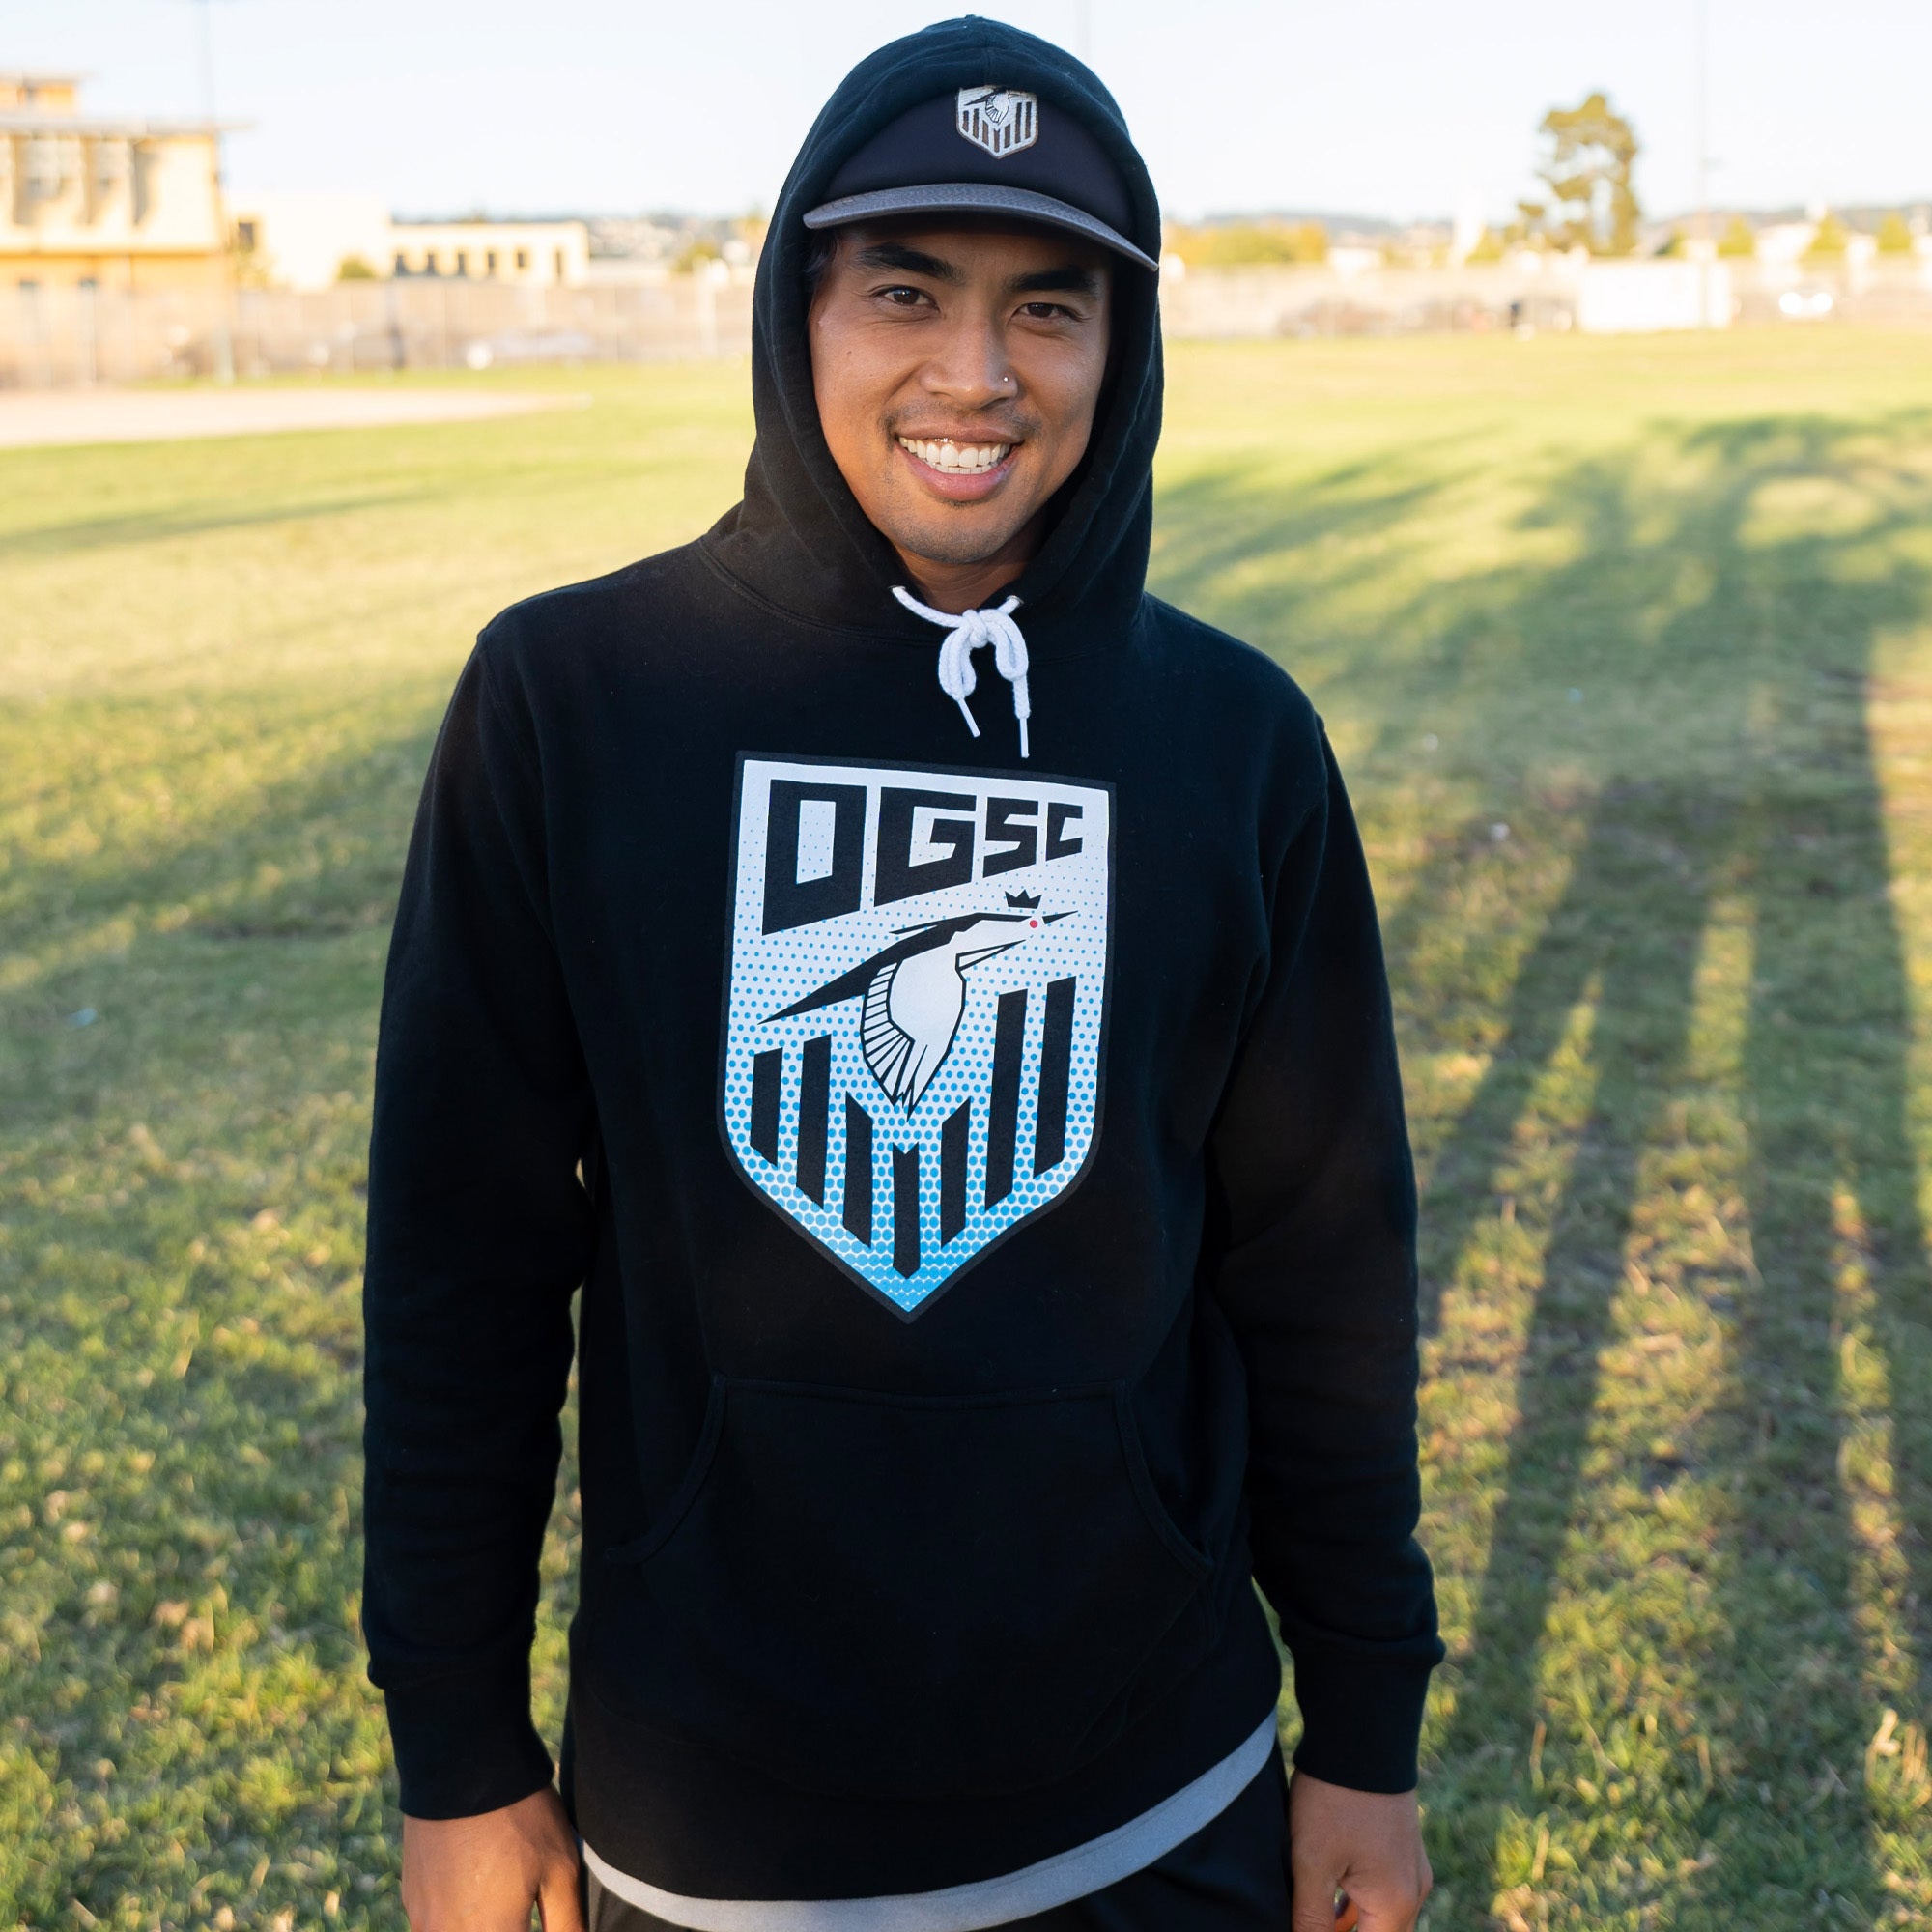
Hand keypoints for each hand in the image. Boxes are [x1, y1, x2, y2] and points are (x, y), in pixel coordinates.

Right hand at [401, 1785, 584, 1931]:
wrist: (461, 1765)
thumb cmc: (520, 1817)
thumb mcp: (559, 1869)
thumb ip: (567, 1925)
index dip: (529, 1930)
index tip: (537, 1918)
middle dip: (510, 1926)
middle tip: (522, 1907)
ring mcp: (424, 1923)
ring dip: (486, 1924)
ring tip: (505, 1895)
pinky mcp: (412, 1902)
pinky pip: (438, 1928)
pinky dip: (462, 1920)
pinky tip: (481, 1889)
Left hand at [1287, 1770, 1430, 1931]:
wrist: (1361, 1733)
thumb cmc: (1334, 1799)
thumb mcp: (1312, 1863)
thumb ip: (1311, 1918)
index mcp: (1396, 1903)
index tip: (1307, 1928)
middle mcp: (1413, 1890)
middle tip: (1308, 1922)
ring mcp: (1410, 1865)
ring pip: (1380, 1914)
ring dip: (1348, 1923)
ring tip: (1310, 1915)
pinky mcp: (1401, 1845)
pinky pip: (1382, 1889)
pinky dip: (1356, 1901)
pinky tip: (1327, 1898)